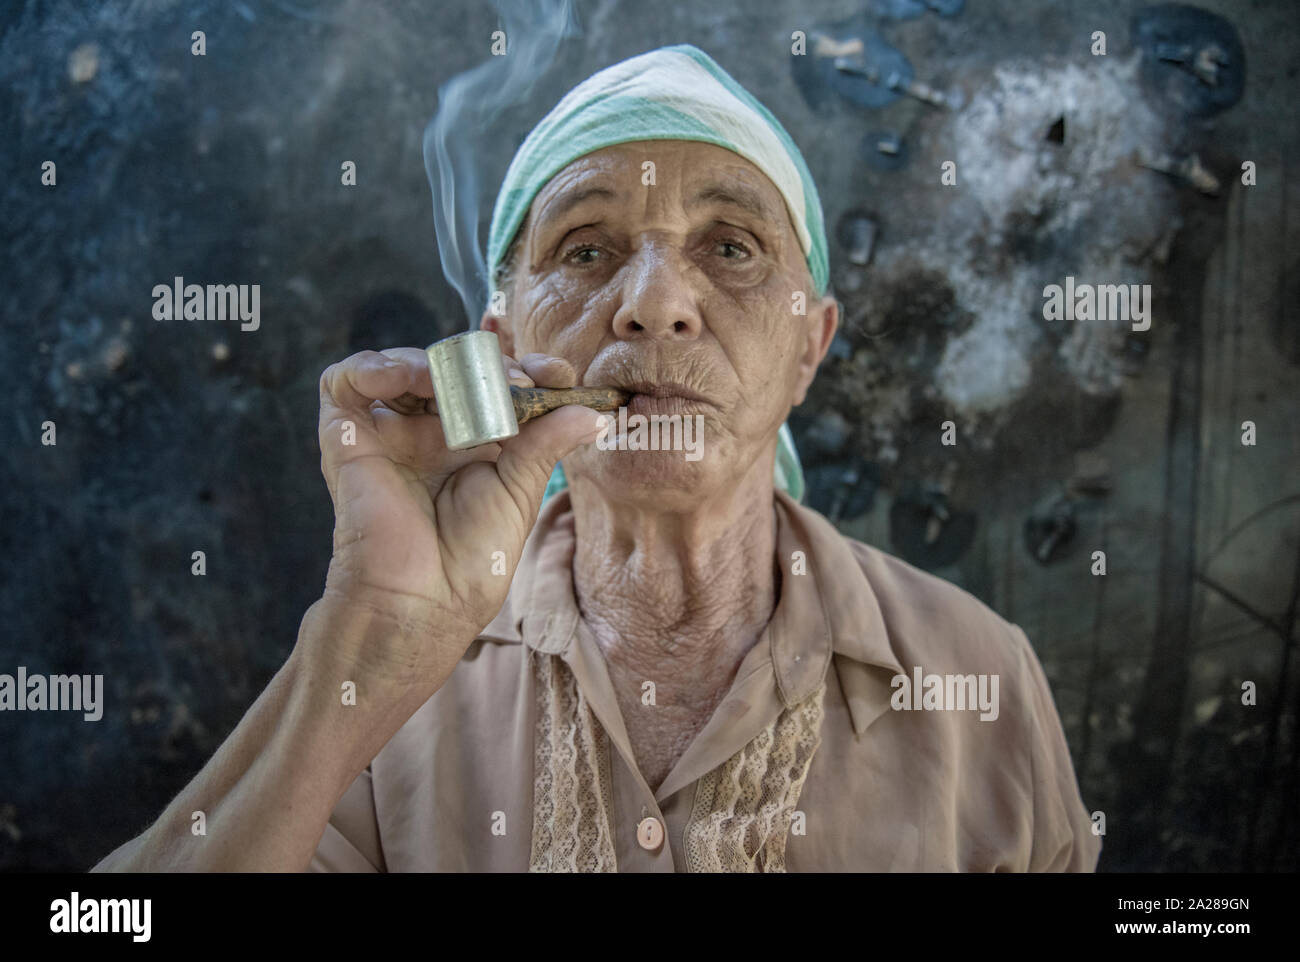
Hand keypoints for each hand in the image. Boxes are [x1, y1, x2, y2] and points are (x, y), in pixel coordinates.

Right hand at [309, 347, 602, 697]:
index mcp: (474, 443)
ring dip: (437, 360)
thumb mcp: (520, 488)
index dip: (525, 369)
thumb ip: (547, 440)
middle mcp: (431, 432)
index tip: (558, 374)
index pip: (496, 385)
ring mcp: (391, 432)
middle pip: (454, 368)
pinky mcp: (348, 437)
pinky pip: (347, 381)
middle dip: (489, 363)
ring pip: (405, 366)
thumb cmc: (473, 559)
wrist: (425, 599)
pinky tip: (406, 376)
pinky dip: (373, 365)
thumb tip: (595, 414)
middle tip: (520, 379)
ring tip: (467, 381)